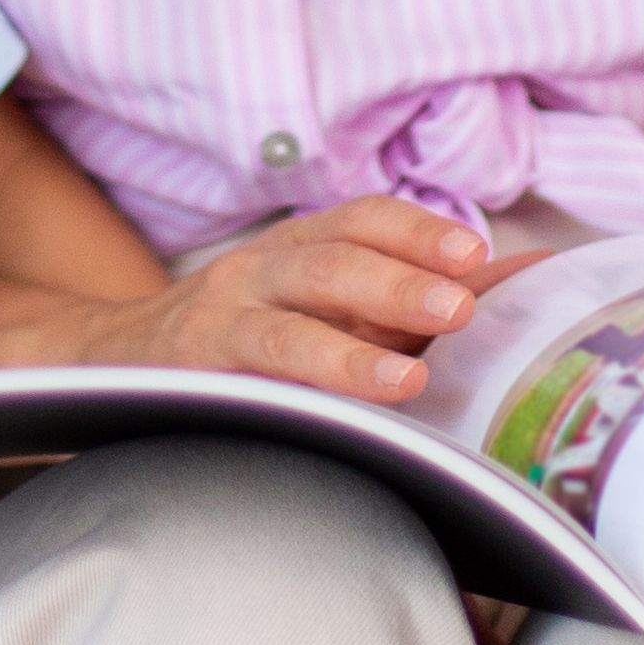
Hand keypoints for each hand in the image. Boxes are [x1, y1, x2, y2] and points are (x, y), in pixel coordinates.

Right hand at [58, 199, 522, 402]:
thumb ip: (413, 300)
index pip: (359, 219)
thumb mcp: (327, 304)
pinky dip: (288, 404)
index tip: (474, 253)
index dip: (415, 231)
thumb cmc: (254, 337)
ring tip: (407, 379)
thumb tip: (529, 282)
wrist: (114, 362)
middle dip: (396, 282)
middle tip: (461, 306)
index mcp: (297, 246)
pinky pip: (239, 391)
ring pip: (282, 331)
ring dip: (347, 355)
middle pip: (327, 263)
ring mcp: (217, 327)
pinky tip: (327, 424)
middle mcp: (255, 274)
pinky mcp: (190, 383)